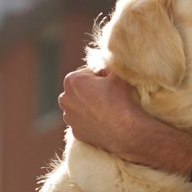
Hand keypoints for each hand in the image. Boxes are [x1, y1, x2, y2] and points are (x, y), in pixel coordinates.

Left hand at [59, 69, 191, 173]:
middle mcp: (65, 99)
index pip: (88, 73)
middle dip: (92, 90)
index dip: (101, 77)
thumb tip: (107, 59)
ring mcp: (69, 117)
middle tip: (109, 95)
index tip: (111, 84)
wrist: (125, 131)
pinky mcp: (75, 132)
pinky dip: (90, 120)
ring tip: (107, 108)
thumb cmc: (120, 100)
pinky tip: (104, 120)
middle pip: (81, 90)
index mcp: (71, 81)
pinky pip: (83, 122)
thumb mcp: (117, 74)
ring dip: (90, 105)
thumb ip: (109, 63)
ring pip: (80, 106)